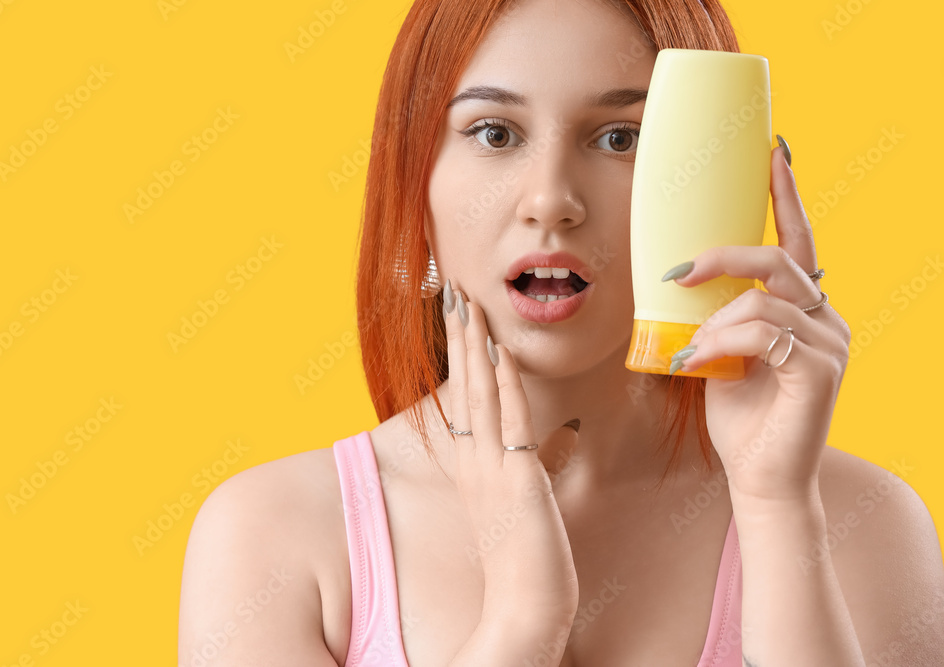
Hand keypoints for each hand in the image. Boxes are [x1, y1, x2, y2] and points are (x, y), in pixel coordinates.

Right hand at [442, 278, 580, 624]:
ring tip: (468, 306)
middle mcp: (476, 462)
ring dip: (474, 348)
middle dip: (459, 339)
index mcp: (476, 467)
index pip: (465, 400)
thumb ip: (536, 467)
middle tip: (454, 295)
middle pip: (465, 387)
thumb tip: (562, 439)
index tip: (460, 323)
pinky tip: (500, 352)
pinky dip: (505, 383)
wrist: (525, 609)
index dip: (462, 359)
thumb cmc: (528, 563)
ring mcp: (492, 469)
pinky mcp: (517, 478)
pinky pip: (510, 420)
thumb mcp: (528, 504)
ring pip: (481, 394)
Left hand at [668, 143, 851, 502]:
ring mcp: (830, 344)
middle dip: (724, 256)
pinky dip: (721, 343)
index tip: (773, 153)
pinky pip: (764, 333)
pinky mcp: (820, 372)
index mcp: (804, 308)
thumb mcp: (719, 350)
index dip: (786, 196)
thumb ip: (717, 312)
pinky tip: (699, 364)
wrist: (759, 476)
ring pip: (765, 299)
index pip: (798, 241)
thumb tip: (681, 276)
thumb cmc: (739, 414)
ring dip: (714, 321)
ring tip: (692, 351)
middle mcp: (825, 318)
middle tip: (679, 272)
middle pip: (779, 259)